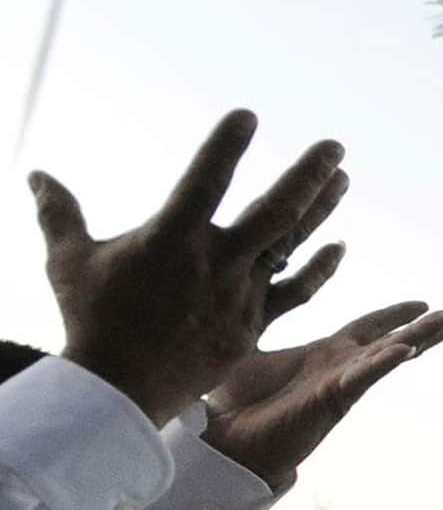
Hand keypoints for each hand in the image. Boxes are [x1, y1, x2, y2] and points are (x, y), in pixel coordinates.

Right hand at [29, 109, 349, 426]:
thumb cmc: (92, 320)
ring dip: (320, 209)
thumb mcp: (70, 263)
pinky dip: (319, 271)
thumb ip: (60, 214)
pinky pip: (296, 293)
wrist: (116, 394)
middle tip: (334, 146)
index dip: (225, 147)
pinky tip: (340, 246)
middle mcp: (214, 264)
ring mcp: (239, 294)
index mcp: (171, 240)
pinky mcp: (253, 324)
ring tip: (342, 176)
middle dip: (306, 176)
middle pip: (273, 213)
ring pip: (290, 245)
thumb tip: (34, 173)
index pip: (204, 182)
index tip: (248, 115)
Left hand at [203, 301, 442, 490]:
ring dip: (423, 336)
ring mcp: (341, 381)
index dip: (398, 313)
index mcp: (328, 353)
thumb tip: (254, 293)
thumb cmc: (231, 400)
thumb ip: (265, 319)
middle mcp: (343, 365)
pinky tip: (405, 348)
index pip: (372, 326)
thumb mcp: (254, 346)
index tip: (425, 302)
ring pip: (392, 353)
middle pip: (400, 337)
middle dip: (438, 325)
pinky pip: (364, 375)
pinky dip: (385, 360)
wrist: (219, 441)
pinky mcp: (331, 398)